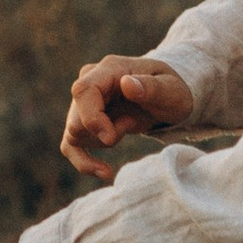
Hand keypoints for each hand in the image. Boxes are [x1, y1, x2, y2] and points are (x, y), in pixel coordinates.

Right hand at [61, 52, 193, 181]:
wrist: (167, 97)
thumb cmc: (171, 90)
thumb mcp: (172, 89)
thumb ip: (151, 87)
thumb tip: (126, 84)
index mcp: (109, 69)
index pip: (83, 91)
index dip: (91, 118)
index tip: (110, 138)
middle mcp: (90, 82)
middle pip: (77, 118)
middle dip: (105, 133)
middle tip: (132, 123)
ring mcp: (84, 103)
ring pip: (76, 134)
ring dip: (103, 142)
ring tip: (129, 125)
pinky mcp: (84, 122)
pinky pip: (71, 146)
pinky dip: (84, 162)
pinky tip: (105, 173)